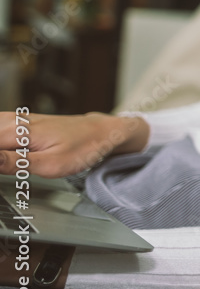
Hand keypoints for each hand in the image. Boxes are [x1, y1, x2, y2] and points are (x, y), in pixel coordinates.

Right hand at [0, 112, 148, 177]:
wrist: (101, 132)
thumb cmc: (82, 148)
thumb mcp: (50, 164)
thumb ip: (15, 164)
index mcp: (16, 131)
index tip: (6, 166)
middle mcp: (13, 121)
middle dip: (0, 158)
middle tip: (13, 167)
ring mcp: (17, 120)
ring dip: (1, 151)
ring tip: (16, 162)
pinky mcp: (20, 123)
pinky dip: (1, 140)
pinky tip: (8, 155)